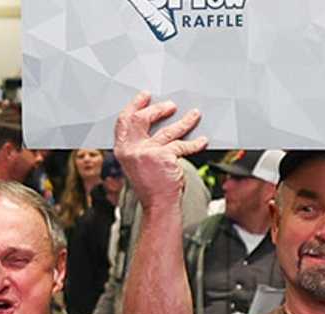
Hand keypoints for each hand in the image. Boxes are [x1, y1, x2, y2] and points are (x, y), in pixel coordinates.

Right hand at [109, 93, 205, 209]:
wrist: (158, 205)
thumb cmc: (150, 187)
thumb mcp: (137, 164)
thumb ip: (140, 146)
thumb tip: (157, 127)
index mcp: (122, 150)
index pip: (124, 121)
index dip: (134, 105)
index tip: (144, 97)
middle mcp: (131, 150)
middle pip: (141, 119)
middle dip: (157, 109)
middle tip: (170, 105)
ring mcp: (146, 152)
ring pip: (168, 130)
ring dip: (184, 121)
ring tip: (194, 115)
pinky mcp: (164, 156)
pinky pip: (182, 145)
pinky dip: (195, 143)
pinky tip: (202, 140)